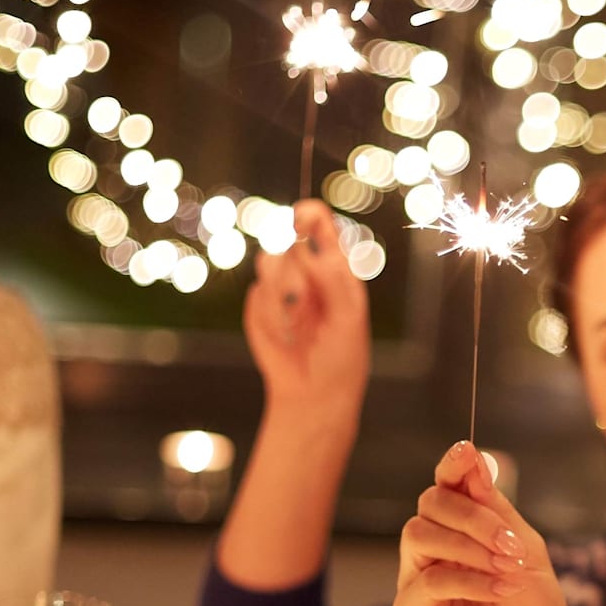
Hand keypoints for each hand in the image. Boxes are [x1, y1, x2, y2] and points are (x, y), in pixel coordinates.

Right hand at [246, 200, 370, 430]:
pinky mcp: (259, 303)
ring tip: (299, 324)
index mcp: (334, 265)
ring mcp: (279, 285)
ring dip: (283, 294)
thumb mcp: (348, 317)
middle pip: (287, 240)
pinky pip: (258, 295)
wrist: (314, 391)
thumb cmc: (341, 354)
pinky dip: (273, 317)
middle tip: (302, 298)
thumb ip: (331, 281)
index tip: (300, 219)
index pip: (319, 224)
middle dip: (293, 267)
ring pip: (268, 263)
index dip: (308, 214)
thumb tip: (307, 249)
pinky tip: (287, 337)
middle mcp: (305, 268)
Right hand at [393, 440, 578, 605]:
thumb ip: (494, 506)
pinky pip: (426, 581)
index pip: (446, 484)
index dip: (452, 465)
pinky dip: (466, 581)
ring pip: (418, 535)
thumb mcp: (525, 548)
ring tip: (508, 570)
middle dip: (473, 517)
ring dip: (469, 548)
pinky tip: (499, 592)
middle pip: (429, 504)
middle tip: (513, 544)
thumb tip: (469, 454)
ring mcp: (418, 578)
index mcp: (463, 527)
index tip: (466, 453)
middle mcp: (435, 547)